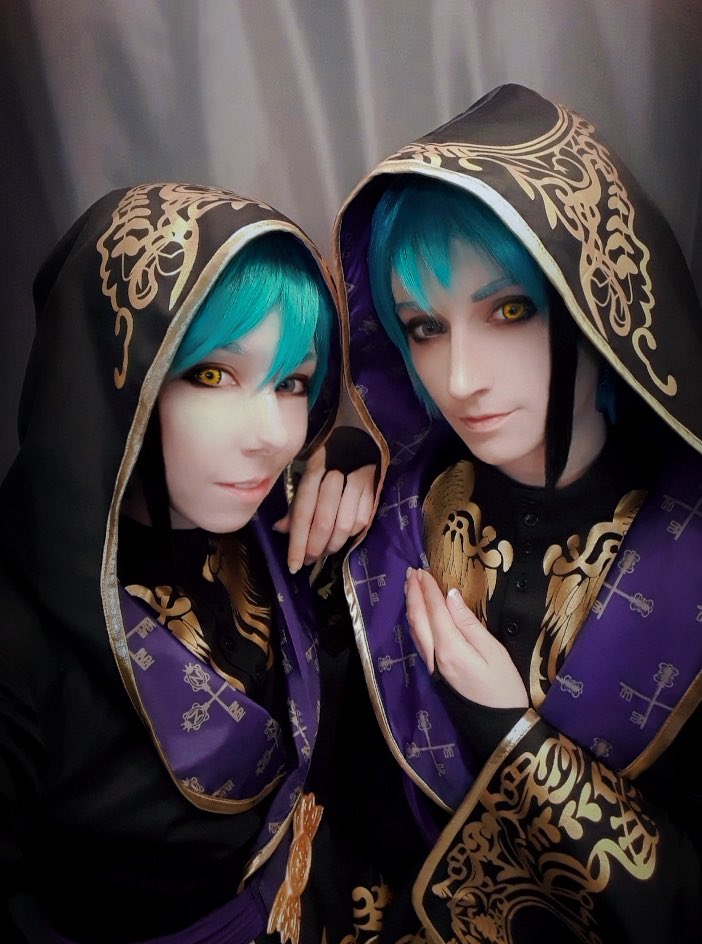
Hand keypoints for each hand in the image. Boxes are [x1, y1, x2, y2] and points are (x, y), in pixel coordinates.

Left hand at [274, 447, 375, 573]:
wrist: (359, 441)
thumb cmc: (326, 464)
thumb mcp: (306, 479)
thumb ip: (295, 506)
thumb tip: (280, 530)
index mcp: (311, 471)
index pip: (302, 513)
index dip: (297, 543)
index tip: (294, 565)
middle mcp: (333, 475)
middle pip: (323, 522)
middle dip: (315, 548)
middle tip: (309, 561)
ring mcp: (356, 482)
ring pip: (344, 525)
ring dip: (333, 545)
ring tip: (324, 552)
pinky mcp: (372, 488)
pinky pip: (361, 521)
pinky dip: (350, 534)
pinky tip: (342, 537)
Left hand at [405, 567, 527, 708]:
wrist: (500, 727)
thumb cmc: (504, 687)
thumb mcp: (494, 651)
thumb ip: (469, 623)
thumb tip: (451, 597)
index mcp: (449, 648)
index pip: (434, 611)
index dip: (428, 589)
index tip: (423, 570)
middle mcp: (435, 656)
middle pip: (418, 619)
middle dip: (414, 594)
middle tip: (411, 572)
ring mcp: (433, 666)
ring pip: (415, 630)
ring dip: (412, 606)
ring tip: (411, 586)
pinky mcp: (436, 672)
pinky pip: (419, 641)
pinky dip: (415, 622)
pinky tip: (417, 614)